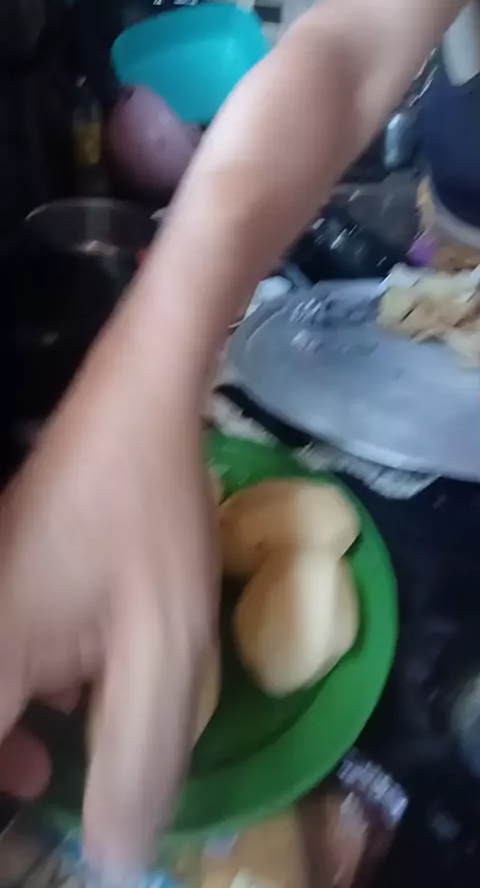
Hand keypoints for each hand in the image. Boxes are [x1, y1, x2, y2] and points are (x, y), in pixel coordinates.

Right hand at [0, 324, 215, 872]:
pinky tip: (67, 678)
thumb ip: (136, 760)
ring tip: (62, 750)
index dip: (10, 797)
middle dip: (5, 765)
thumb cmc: (150, 521)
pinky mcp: (0, 570)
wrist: (136, 405)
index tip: (42, 812)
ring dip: (12, 731)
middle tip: (47, 788)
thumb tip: (116, 857)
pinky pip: (0, 649)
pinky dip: (21, 684)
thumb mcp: (165, 650)